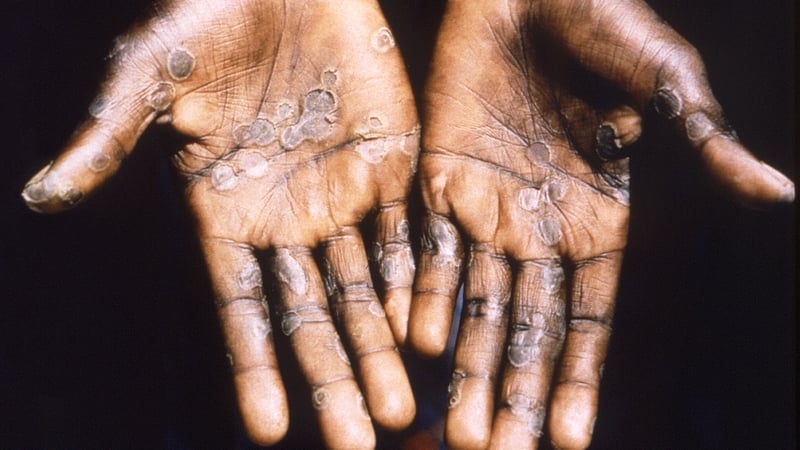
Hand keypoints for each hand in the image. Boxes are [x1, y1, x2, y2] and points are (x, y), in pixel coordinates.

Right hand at [21, 0, 417, 446]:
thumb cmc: (207, 20)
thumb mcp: (150, 77)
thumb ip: (108, 139)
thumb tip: (41, 194)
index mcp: (227, 213)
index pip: (243, 309)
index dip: (255, 368)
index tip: (269, 434)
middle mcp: (287, 218)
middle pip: (313, 315)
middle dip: (334, 380)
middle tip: (359, 444)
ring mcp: (343, 195)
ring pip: (365, 287)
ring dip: (382, 348)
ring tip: (401, 409)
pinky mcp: (392, 163)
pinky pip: (408, 233)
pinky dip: (416, 281)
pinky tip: (426, 332)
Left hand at [408, 0, 793, 448]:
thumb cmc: (605, 23)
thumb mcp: (663, 82)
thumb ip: (703, 142)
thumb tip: (779, 193)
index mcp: (599, 223)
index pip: (588, 320)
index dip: (578, 379)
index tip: (567, 441)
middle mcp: (541, 231)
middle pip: (525, 328)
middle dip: (512, 392)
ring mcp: (486, 211)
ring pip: (473, 304)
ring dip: (464, 364)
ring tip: (454, 431)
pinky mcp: (438, 182)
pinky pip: (425, 251)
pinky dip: (420, 296)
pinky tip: (414, 345)